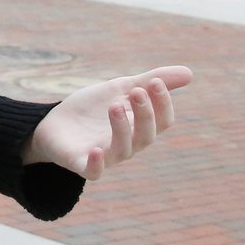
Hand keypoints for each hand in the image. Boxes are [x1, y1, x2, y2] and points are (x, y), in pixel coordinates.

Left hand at [22, 66, 190, 178]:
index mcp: (140, 127)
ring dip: (122, 128)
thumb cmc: (93, 108)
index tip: (155, 82)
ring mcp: (106, 156)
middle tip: (137, 91)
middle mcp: (128, 145)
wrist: (55, 122)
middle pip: (146, 135)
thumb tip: (190, 73)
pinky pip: (94, 171)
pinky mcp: (82, 164)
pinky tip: (96, 150)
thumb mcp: (121, 88)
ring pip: (123, 149)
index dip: (163, 103)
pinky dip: (97, 163)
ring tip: (114, 106)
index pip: (162, 121)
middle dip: (145, 114)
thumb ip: (151, 81)